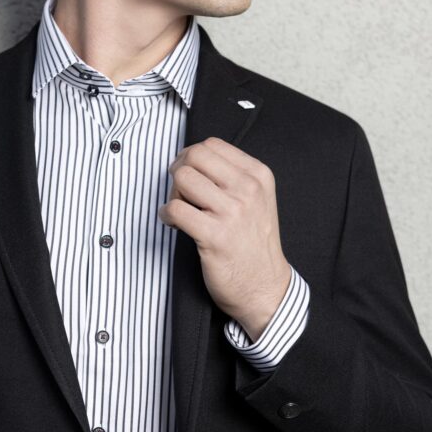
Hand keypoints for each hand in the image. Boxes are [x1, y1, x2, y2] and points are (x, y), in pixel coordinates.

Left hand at [158, 136, 291, 339]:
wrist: (265, 287)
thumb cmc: (254, 243)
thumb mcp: (257, 199)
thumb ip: (232, 176)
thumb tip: (190, 158)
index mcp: (258, 176)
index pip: (212, 145)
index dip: (191, 156)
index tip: (188, 174)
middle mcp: (248, 190)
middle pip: (195, 156)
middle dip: (178, 170)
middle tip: (180, 191)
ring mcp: (233, 212)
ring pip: (183, 179)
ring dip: (172, 194)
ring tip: (180, 210)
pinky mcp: (214, 236)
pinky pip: (175, 209)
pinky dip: (166, 215)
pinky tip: (173, 224)